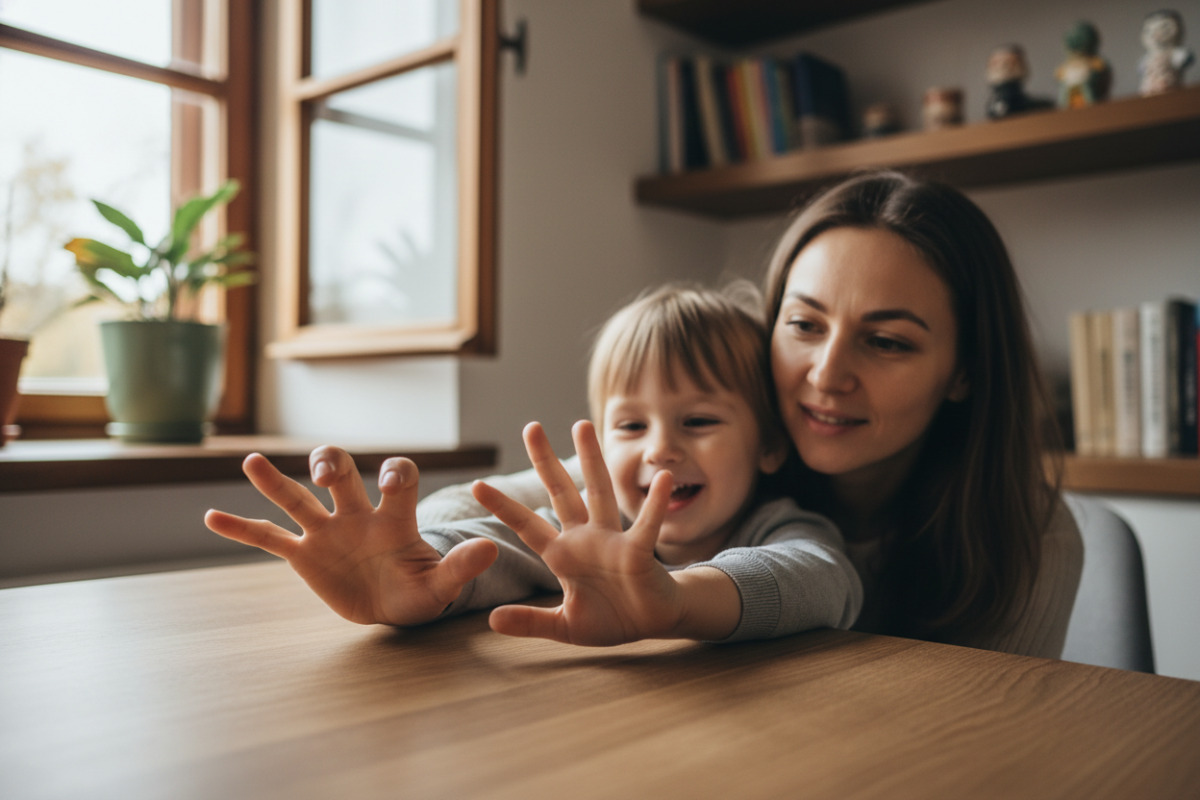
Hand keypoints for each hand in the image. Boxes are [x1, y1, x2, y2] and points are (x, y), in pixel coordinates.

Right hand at [204, 447, 497, 625]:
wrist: (393, 607)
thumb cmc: (420, 590)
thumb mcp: (441, 585)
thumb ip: (461, 567)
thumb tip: (491, 549)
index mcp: (395, 518)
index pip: (397, 479)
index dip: (395, 475)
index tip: (391, 481)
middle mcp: (357, 515)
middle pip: (341, 474)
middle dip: (332, 462)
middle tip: (323, 468)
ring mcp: (327, 532)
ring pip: (297, 498)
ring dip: (275, 480)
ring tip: (251, 462)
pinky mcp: (303, 556)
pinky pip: (269, 538)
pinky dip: (242, 528)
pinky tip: (211, 517)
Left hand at [472, 420, 687, 645]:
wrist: (650, 622)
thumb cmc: (610, 618)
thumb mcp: (564, 626)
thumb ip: (530, 622)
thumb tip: (492, 621)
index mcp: (563, 555)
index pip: (527, 525)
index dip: (503, 507)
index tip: (477, 484)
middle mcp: (585, 538)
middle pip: (561, 492)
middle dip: (545, 461)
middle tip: (530, 427)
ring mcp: (612, 540)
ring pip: (599, 492)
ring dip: (590, 460)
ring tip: (581, 426)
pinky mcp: (639, 551)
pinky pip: (646, 525)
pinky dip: (655, 503)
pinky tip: (663, 479)